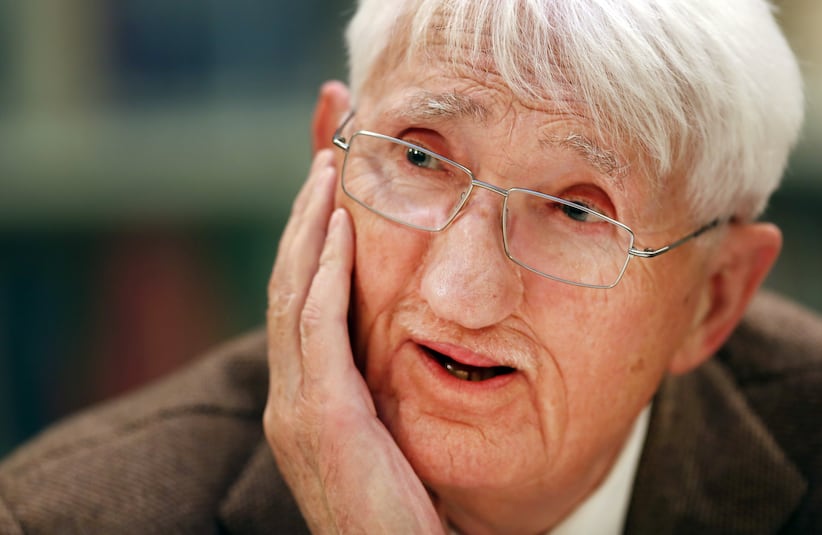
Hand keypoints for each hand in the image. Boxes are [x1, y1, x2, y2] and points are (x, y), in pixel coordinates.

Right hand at [264, 149, 444, 533]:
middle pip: (287, 287)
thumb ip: (371, 389)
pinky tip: (338, 228)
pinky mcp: (321, 417)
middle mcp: (287, 398)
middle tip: (321, 160)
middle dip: (302, 221)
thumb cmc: (397, 510)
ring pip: (293, 296)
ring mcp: (296, 407)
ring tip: (325, 173)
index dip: (306, 244)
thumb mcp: (380, 436)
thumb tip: (385, 352)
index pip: (298, 303)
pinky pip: (318, 326)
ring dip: (308, 230)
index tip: (326, 193)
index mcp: (303, 401)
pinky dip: (324, 272)